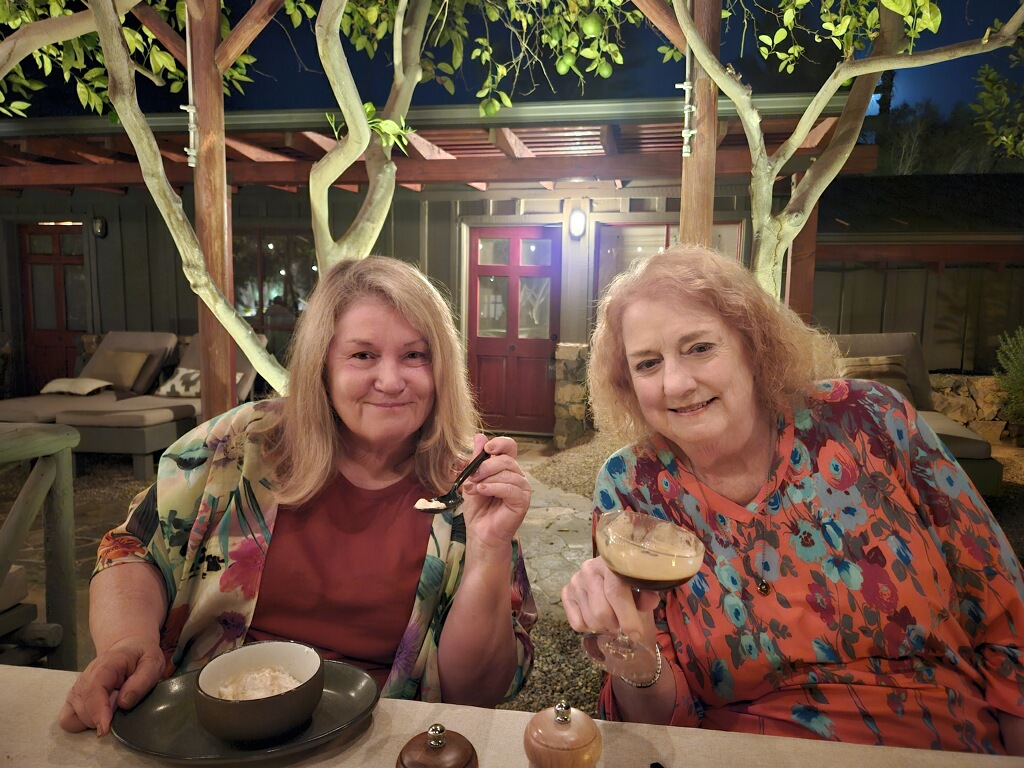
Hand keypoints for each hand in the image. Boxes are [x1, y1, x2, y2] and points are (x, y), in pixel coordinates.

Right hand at [59, 636, 164, 735]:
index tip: (105, 729)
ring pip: (75, 718)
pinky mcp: (73, 700)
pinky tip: (100, 715)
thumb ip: (142, 681)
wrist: (128, 649)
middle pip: (84, 710)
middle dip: (104, 717)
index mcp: (104, 667)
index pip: (93, 691)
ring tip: (114, 706)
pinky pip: (68, 720)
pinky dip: (82, 724)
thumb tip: (124, 703)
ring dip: (95, 720)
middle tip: (124, 703)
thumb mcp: (152, 663)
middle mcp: (84, 679)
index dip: (98, 712)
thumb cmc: (141, 658)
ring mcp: (76, 690)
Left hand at [458, 434, 531, 555]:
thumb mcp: (473, 479)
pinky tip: (482, 491)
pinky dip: (494, 487)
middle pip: (507, 459)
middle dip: (486, 466)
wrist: (480, 533)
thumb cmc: (478, 508)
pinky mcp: (523, 501)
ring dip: (486, 479)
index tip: (487, 448)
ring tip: (473, 489)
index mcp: (506, 468)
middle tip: (472, 477)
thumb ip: (477, 460)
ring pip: (508, 473)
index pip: (510, 447)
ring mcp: (522, 489)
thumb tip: (479, 436)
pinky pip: (510, 488)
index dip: (500, 443)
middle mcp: (517, 476)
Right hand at [562, 556, 660, 642]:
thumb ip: (646, 595)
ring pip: (590, 620)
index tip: (637, 634)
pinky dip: (590, 628)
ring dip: (605, 627)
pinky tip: (597, 617)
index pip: (615, 592)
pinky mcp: (566, 592)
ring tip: (612, 618)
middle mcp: (588, 569)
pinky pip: (577, 623)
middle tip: (623, 623)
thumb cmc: (629, 581)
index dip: (627, 617)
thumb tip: (650, 601)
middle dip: (616, 624)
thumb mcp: (641, 587)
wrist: (610, 573)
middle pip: (601, 611)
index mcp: (610, 563)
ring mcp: (575, 581)